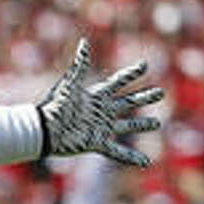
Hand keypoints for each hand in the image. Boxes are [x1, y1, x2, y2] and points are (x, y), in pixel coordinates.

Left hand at [37, 38, 163, 166]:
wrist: (44, 129)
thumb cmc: (55, 106)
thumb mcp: (70, 84)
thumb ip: (80, 65)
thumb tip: (84, 42)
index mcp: (96, 95)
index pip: (118, 82)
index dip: (130, 74)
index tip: (143, 65)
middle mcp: (101, 111)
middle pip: (128, 102)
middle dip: (143, 97)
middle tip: (159, 93)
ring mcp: (100, 127)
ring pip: (126, 125)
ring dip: (142, 125)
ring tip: (157, 124)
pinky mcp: (97, 142)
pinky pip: (117, 151)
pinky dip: (131, 157)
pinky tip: (145, 162)